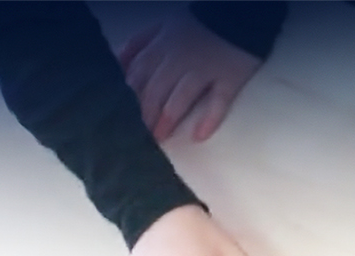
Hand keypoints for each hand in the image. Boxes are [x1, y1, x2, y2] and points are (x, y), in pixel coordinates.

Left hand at [118, 13, 263, 142]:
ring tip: (161, 137)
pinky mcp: (230, 79)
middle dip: (146, 113)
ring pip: (182, 96)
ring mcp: (206, 69)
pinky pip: (219, 100)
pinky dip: (210, 118)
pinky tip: (200, 135)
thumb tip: (116, 62)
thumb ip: (139, 43)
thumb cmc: (198, 27)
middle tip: (141, 136)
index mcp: (162, 45)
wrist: (238, 20)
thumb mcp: (162, 26)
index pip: (139, 74)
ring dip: (169, 118)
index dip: (129, 96)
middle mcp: (180, 58)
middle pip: (157, 88)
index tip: (124, 116)